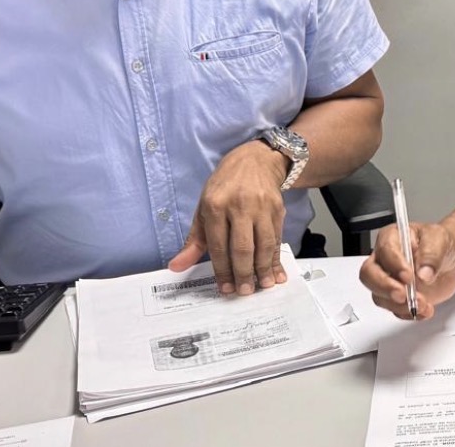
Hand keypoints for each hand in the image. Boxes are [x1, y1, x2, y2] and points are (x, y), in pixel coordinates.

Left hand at [168, 140, 287, 294]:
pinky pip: (277, 238)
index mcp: (215, 205)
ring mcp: (261, 206)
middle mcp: (239, 205)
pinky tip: (277, 273)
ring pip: (264, 244)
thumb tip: (176, 266)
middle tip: (244, 292)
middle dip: (244, 273)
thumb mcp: (204, 208)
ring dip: (263, 269)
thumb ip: (194, 240)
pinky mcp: (278, 208)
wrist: (254, 161)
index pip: (218, 245)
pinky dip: (277, 258)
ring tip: (263, 286)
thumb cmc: (225, 187)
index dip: (222, 270)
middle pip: (243, 247)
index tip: (225, 288)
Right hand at [359, 221, 454, 319]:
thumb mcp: (440, 240)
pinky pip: (394, 309)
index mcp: (392, 238)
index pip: (384, 250)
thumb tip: (423, 273)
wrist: (452, 262)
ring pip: (379, 296)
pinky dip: (408, 313)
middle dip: (385, 288)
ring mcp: (389, 280)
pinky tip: (424, 310)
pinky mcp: (397, 297)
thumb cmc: (441, 245)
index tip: (409, 276)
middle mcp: (385, 259)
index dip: (394, 265)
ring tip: (423, 303)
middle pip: (369, 275)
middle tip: (403, 295)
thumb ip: (431, 254)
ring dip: (399, 304)